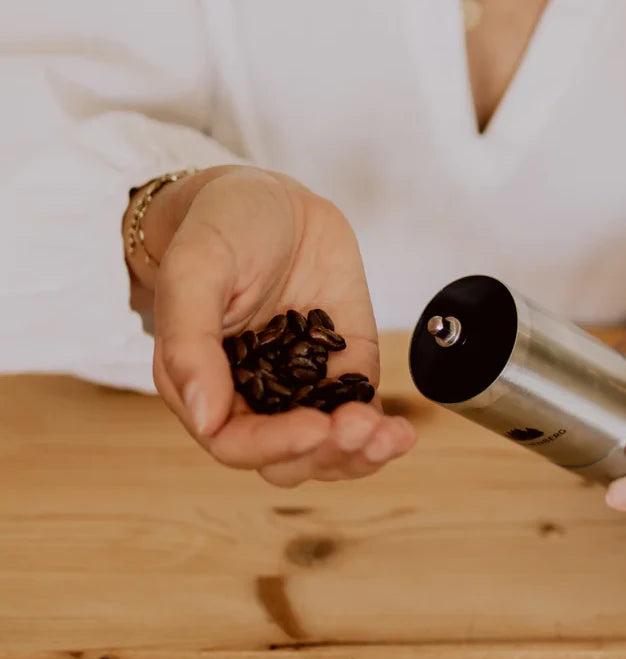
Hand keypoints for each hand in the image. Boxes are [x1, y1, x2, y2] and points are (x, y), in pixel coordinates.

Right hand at [124, 165, 415, 485]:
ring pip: (327, 449)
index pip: (233, 441)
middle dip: (326, 453)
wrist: (272, 200)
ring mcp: (302, 387)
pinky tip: (401, 433)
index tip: (315, 429)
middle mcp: (253, 396)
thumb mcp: (196, 270)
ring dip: (359, 453)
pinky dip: (381, 433)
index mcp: (205, 383)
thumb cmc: (220, 229)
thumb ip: (190, 342)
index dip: (273, 445)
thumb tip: (204, 417)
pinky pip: (360, 416)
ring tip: (389, 437)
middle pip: (287, 458)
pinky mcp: (344, 371)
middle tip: (358, 427)